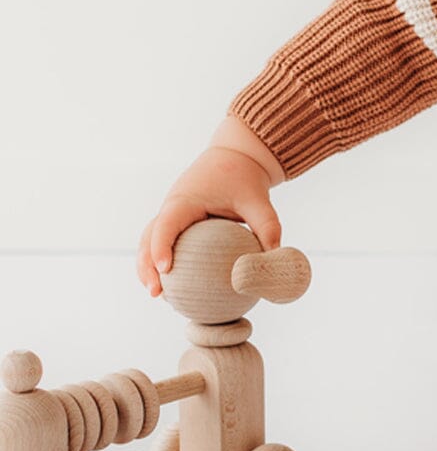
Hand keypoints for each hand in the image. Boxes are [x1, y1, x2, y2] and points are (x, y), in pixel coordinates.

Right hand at [137, 146, 281, 297]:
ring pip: (149, 241)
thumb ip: (267, 226)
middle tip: (157, 293)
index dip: (161, 247)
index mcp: (185, 199)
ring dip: (148, 267)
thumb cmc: (244, 177)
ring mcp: (172, 213)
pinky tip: (176, 286)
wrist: (236, 156)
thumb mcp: (258, 200)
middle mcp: (172, 206)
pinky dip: (162, 261)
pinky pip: (164, 242)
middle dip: (147, 266)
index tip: (166, 270)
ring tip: (159, 295)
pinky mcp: (178, 220)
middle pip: (148, 238)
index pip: (166, 224)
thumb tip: (275, 259)